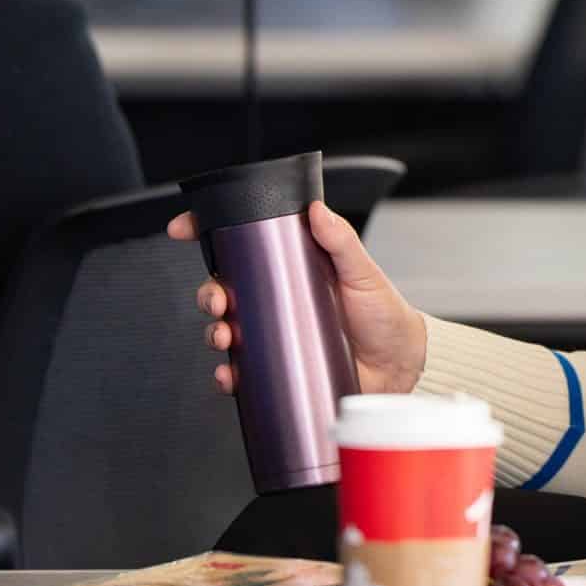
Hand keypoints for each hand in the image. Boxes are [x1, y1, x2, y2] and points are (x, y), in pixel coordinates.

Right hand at [168, 201, 428, 394]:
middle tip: (217, 300)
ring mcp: (273, 336)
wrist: (401, 367)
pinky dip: (227, 375)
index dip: (206, 235)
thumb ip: (341, 241)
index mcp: (289, 270)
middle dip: (207, 293)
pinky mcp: (277, 369)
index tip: (184, 228)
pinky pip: (241, 373)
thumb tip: (317, 209)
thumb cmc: (383, 315)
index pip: (241, 248)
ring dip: (213, 332)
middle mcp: (275, 301)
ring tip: (223, 335)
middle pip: (223, 291)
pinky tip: (229, 375)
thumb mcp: (363, 272)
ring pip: (225, 330)